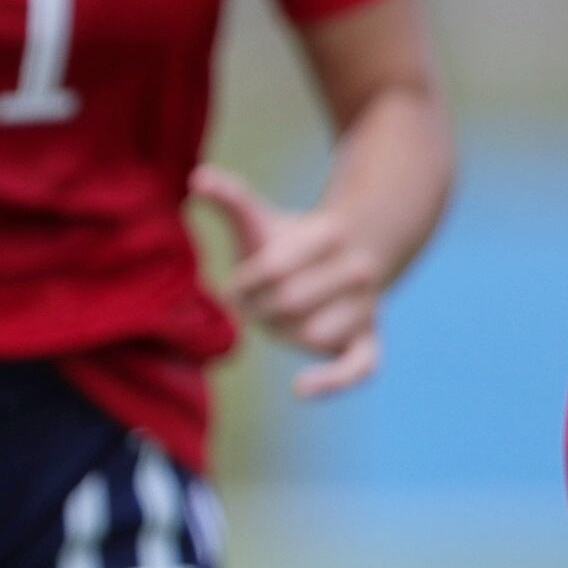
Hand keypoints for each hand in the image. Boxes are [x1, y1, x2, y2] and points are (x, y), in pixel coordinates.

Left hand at [193, 162, 387, 397]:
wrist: (347, 259)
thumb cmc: (288, 244)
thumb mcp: (260, 218)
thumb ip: (231, 199)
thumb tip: (197, 178)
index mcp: (330, 233)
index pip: (273, 267)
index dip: (246, 279)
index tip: (240, 281)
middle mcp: (358, 269)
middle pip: (289, 302)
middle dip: (261, 306)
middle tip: (258, 302)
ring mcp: (367, 307)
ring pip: (312, 333)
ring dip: (283, 332)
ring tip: (280, 317)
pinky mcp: (370, 343)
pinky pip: (359, 368)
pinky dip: (333, 380)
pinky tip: (300, 388)